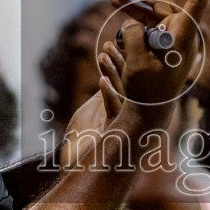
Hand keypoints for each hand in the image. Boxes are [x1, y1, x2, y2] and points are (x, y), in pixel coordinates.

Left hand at [60, 48, 126, 168]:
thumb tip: (108, 73)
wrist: (78, 167)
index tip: (118, 42)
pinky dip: (108, 94)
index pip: (130, 79)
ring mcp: (124, 124)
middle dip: (121, 62)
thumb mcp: (96, 110)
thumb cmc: (85, 138)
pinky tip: (101, 81)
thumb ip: (106, 93)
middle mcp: (131, 116)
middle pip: (130, 83)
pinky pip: (114, 111)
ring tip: (104, 55)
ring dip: (114, 73)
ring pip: (124, 94)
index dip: (125, 60)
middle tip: (112, 43)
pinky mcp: (113, 134)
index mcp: (129, 108)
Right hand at [106, 0, 209, 124]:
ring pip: (155, 4)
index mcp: (182, 37)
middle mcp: (180, 31)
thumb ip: (136, 35)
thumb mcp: (138, 63)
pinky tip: (116, 3)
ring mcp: (171, 34)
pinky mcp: (162, 39)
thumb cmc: (147, 91)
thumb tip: (132, 22)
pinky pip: (149, 17)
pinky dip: (134, 9)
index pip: (195, 3)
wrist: (148, 109)